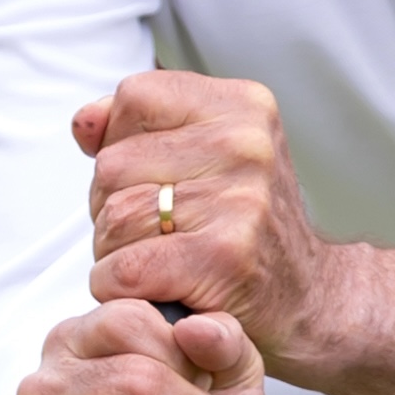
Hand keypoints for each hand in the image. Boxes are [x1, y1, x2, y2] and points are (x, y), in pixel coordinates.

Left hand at [75, 71, 327, 361]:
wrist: (310, 298)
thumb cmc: (244, 227)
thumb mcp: (210, 156)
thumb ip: (142, 128)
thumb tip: (85, 124)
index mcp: (242, 106)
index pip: (134, 97)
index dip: (120, 144)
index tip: (151, 180)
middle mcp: (245, 143)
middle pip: (113, 166)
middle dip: (111, 209)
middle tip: (152, 236)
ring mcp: (239, 200)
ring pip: (115, 218)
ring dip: (115, 254)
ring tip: (155, 263)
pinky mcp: (224, 259)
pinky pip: (127, 269)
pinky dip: (120, 289)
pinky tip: (151, 291)